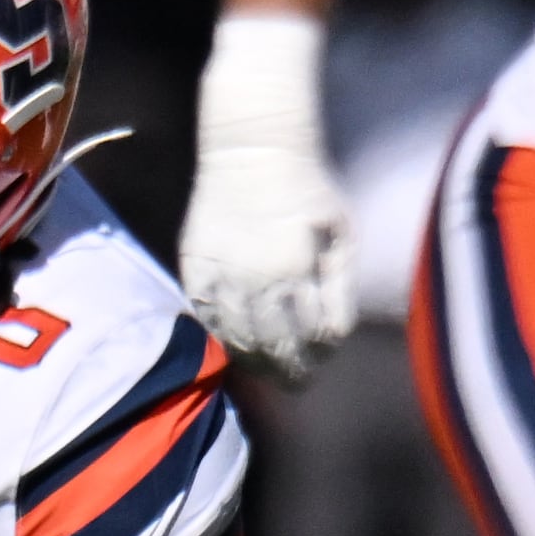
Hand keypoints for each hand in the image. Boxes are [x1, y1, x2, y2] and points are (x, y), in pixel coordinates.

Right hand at [180, 15, 356, 377]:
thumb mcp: (341, 235)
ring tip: (265, 368)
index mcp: (296, 272)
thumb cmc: (308, 189)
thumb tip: (329, 337)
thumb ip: (338, 289)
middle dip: (288, 371)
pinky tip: (234, 339)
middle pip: (273, 346)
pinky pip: (205, 315)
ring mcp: (220, 274)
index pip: (312, 338)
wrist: (250, 151)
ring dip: (253, 360)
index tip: (322, 361)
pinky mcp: (194, 265)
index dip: (320, 356)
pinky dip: (220, 334)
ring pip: (235, 338)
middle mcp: (255, 280)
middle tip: (296, 384)